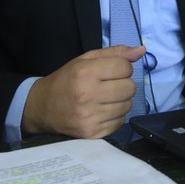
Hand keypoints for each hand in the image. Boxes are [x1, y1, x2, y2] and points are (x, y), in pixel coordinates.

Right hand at [21, 45, 145, 137]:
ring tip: (104, 98)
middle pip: (130, 87)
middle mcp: (88, 95)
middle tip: (109, 85)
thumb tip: (142, 50)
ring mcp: (90, 116)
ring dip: (120, 101)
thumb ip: (115, 53)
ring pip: (128, 106)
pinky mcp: (92, 133)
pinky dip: (115, 116)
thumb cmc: (67, 80)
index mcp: (85, 72)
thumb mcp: (86, 59)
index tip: (110, 71)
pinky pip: (120, 122)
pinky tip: (102, 111)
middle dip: (124, 84)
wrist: (42, 107)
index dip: (122, 67)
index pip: (125, 67)